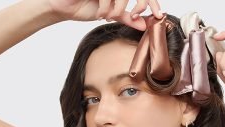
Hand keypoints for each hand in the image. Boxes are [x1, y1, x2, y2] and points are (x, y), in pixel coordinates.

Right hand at [46, 0, 162, 30]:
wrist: (66, 7)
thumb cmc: (87, 7)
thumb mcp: (112, 14)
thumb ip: (128, 18)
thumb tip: (145, 25)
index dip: (153, 3)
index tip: (158, 15)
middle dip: (140, 4)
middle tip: (134, 16)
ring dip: (117, 9)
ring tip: (108, 16)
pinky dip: (106, 8)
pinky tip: (100, 13)